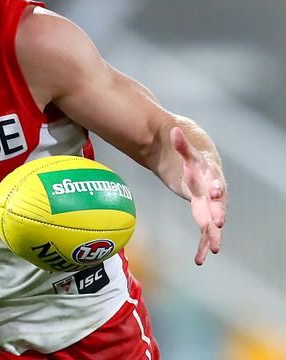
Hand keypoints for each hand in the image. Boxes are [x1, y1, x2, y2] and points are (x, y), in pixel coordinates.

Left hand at [171, 127, 227, 265]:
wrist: (198, 166)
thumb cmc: (191, 157)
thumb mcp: (185, 149)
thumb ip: (180, 142)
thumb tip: (172, 129)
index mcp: (211, 175)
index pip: (215, 180)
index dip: (216, 186)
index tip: (215, 192)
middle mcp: (214, 193)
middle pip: (217, 203)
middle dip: (218, 212)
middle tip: (218, 222)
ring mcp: (210, 206)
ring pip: (213, 222)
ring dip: (213, 235)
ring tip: (214, 249)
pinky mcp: (204, 215)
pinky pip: (205, 232)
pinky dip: (203, 245)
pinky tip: (200, 260)